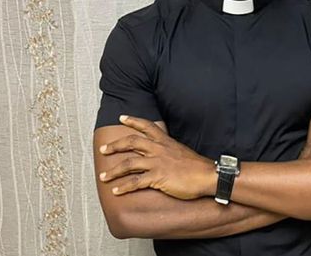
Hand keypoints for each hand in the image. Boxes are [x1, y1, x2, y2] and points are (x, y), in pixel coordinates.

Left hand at [98, 115, 214, 199]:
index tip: (122, 117)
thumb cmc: (197, 166)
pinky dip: (124, 187)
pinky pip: (136, 182)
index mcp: (165, 141)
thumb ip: (169, 150)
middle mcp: (158, 149)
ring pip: (129, 163)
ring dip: (114, 171)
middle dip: (115, 146)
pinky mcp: (158, 177)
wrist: (207, 175)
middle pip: (131, 142)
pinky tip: (116, 191)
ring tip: (103, 177)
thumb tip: (163, 153)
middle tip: (103, 149)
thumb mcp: (181, 151)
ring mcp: (157, 163)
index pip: (146, 126)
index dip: (133, 121)